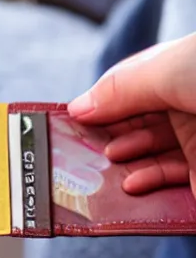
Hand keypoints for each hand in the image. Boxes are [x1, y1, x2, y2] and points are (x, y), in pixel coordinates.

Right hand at [67, 33, 195, 197]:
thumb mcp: (164, 70)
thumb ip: (118, 90)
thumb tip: (77, 108)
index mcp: (173, 78)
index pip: (126, 94)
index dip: (100, 107)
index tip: (73, 123)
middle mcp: (185, 109)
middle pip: (136, 127)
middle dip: (107, 138)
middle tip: (79, 154)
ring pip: (152, 158)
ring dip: (126, 165)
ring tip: (103, 170)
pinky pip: (175, 186)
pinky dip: (150, 186)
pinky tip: (131, 185)